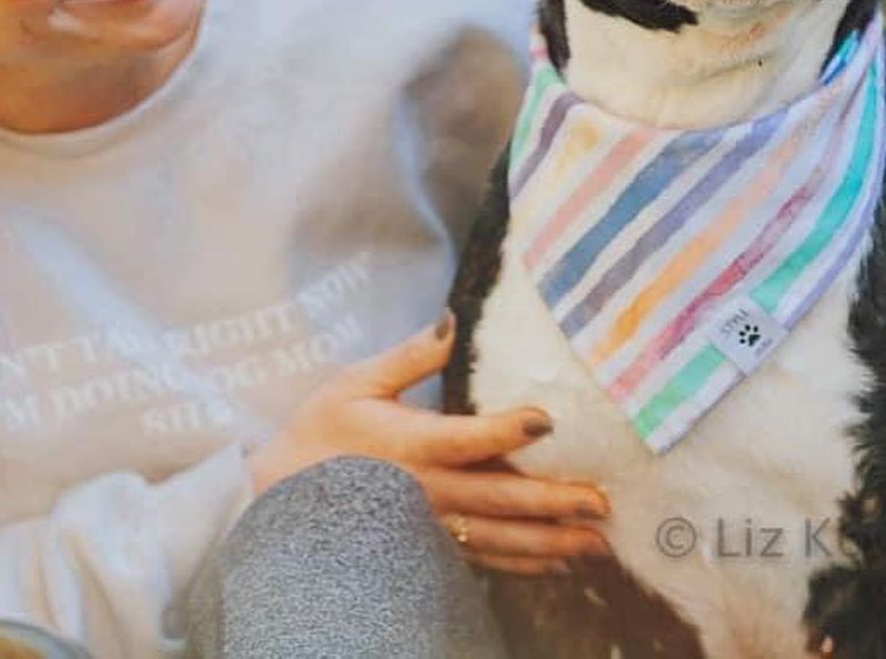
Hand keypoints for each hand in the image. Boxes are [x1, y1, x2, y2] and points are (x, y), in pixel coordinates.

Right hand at [247, 313, 610, 575]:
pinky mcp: (432, 545)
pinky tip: (557, 564)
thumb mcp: (358, 381)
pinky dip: (523, 565)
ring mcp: (432, 525)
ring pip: (500, 538)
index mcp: (411, 445)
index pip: (465, 438)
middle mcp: (428, 491)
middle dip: (553, 502)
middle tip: (601, 503)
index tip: (546, 417)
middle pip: (498, 498)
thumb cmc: (322, 429)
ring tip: (596, 543)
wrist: (284, 496)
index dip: (505, 429)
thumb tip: (452, 320)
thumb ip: (411, 356)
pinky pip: (485, 559)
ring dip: (551, 542)